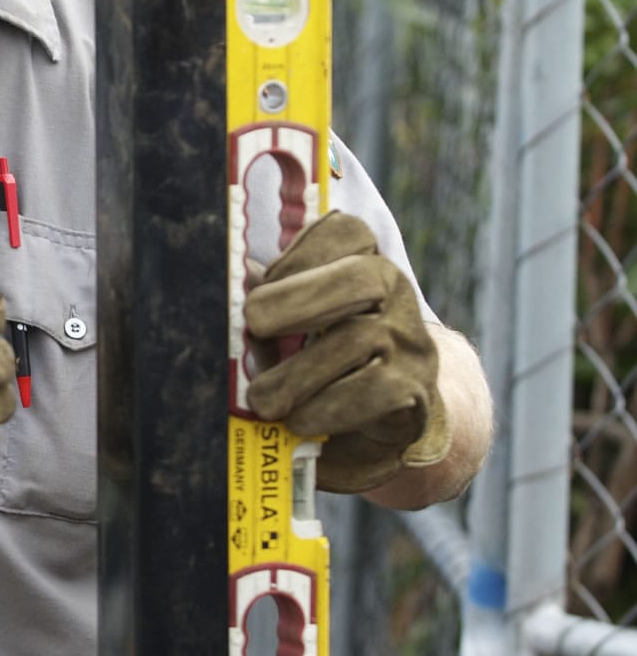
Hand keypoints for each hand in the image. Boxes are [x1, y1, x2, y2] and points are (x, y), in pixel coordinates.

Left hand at [244, 212, 450, 493]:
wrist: (391, 420)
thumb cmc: (330, 364)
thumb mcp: (301, 329)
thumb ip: (274, 304)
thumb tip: (240, 280)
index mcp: (364, 263)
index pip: (347, 232)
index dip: (301, 253)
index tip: (259, 285)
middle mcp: (396, 293)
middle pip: (360, 277)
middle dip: (298, 299)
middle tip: (253, 325)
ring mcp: (410, 340)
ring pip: (359, 339)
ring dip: (300, 373)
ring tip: (262, 401)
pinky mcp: (415, 389)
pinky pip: (373, 390)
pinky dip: (328, 408)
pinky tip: (299, 422)